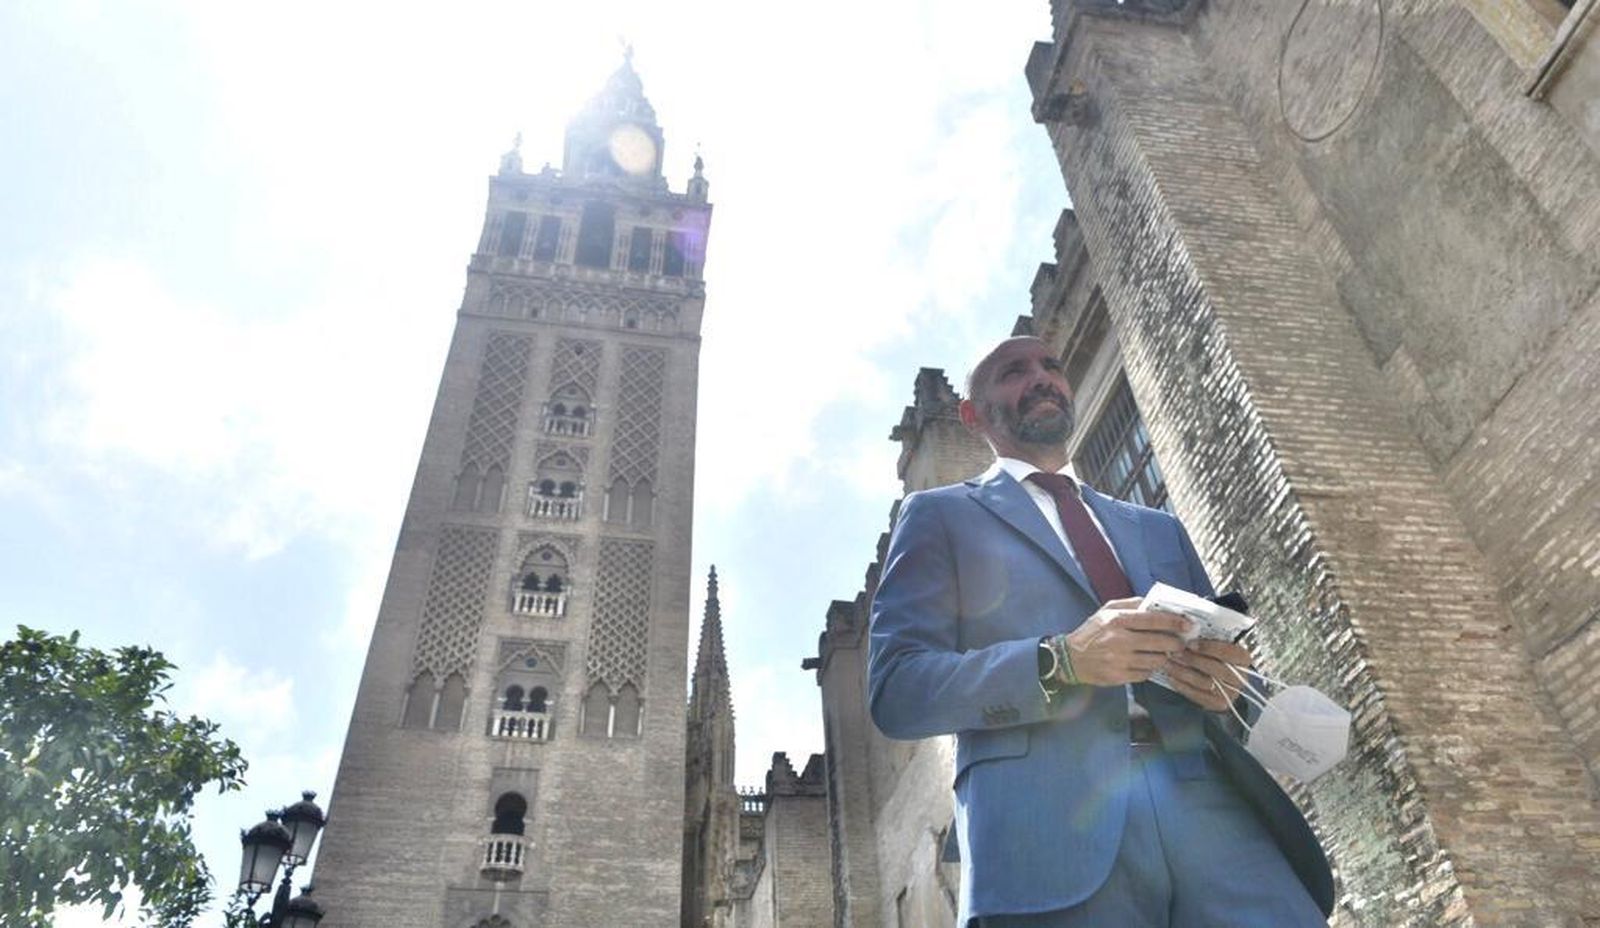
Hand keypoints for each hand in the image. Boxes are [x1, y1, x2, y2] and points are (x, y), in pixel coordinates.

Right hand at [1062, 597, 1190, 686]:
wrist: (1069, 659)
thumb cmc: (1092, 632)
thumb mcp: (1106, 611)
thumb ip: (1131, 604)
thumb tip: (1155, 604)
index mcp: (1117, 619)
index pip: (1153, 619)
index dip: (1175, 622)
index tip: (1188, 624)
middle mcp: (1119, 639)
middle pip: (1160, 642)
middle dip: (1176, 643)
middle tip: (1181, 643)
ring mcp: (1119, 659)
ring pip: (1156, 660)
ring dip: (1163, 657)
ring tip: (1163, 654)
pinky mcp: (1119, 676)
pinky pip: (1146, 673)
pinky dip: (1150, 669)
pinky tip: (1146, 664)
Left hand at [1163, 639, 1252, 711]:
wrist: (1220, 678)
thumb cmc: (1215, 655)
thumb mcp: (1217, 642)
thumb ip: (1208, 636)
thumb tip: (1188, 625)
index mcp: (1243, 659)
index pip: (1230, 652)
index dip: (1209, 648)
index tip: (1191, 643)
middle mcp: (1240, 677)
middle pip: (1217, 669)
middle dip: (1193, 660)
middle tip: (1175, 653)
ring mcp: (1230, 693)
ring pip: (1205, 683)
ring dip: (1184, 672)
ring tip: (1169, 664)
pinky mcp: (1218, 704)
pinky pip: (1198, 695)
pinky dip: (1183, 686)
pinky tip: (1171, 677)